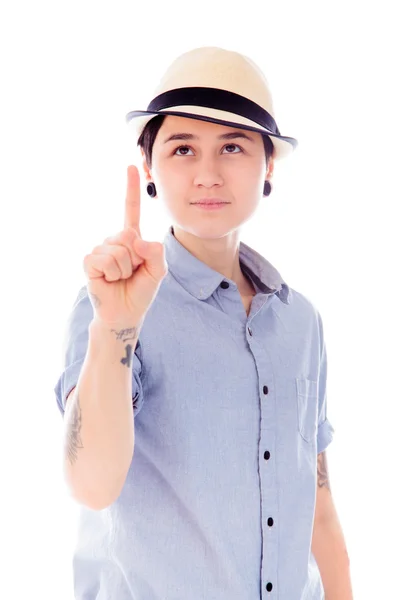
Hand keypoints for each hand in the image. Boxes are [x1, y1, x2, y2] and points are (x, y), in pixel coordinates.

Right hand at [83, 165, 167, 327]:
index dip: (131, 189)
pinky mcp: (90, 262)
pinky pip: (104, 259)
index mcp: (132, 238)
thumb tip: (135, 240)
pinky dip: (112, 273)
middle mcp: (114, 240)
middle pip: (129, 236)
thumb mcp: (158, 271)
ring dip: (125, 269)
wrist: (126, 312)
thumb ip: (155, 253)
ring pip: (118, 250)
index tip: (131, 165)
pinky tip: (109, 280)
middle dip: (136, 259)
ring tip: (121, 278)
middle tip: (132, 272)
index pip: (130, 209)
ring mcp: (101, 250)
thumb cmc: (141, 290)